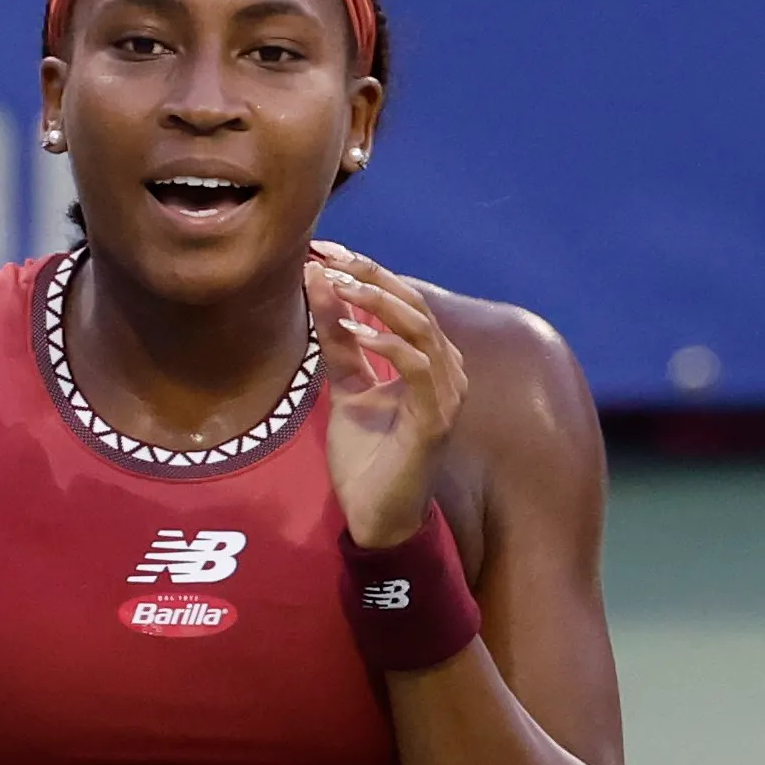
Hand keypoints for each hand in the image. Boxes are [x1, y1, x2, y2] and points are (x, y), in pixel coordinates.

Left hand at [304, 240, 466, 548]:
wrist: (375, 515)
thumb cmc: (367, 454)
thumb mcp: (345, 384)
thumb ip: (337, 338)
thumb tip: (317, 279)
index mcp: (429, 358)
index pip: (404, 298)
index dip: (367, 269)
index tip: (325, 249)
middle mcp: (447, 369)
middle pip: (415, 302)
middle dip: (370, 274)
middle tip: (328, 257)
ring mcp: (447, 393)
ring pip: (421, 327)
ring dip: (376, 302)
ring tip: (336, 286)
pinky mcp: (436, 419)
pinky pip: (418, 367)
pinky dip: (386, 344)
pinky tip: (351, 331)